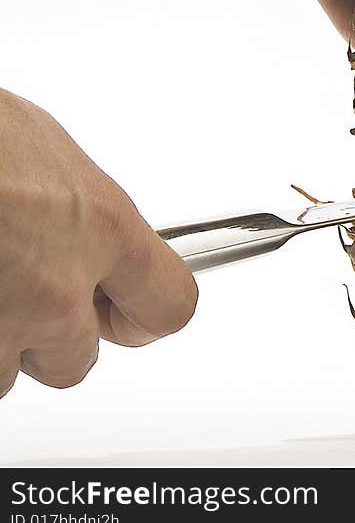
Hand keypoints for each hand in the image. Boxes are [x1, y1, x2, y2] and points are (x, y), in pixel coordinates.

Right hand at [0, 90, 196, 397]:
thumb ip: (73, 205)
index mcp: (100, 226)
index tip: (130, 312)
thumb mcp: (44, 150)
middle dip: (52, 337)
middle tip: (23, 291)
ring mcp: (4, 325)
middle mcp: (59, 289)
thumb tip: (72, 215)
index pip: (169, 304)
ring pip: (8, 372)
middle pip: (78, 360)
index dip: (145, 314)